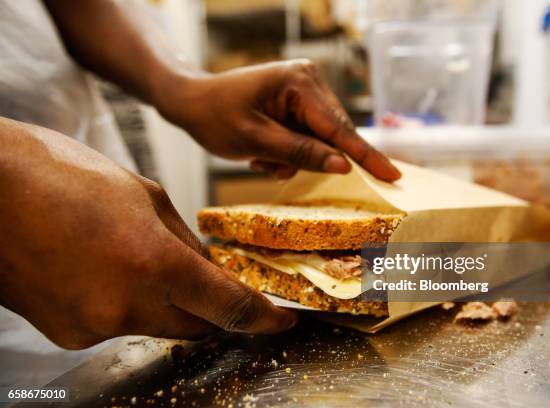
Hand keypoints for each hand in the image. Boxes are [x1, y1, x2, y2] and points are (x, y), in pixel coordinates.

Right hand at [0, 118, 295, 348]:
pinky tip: (105, 269)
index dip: (261, 319)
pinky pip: (118, 325)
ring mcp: (93, 326)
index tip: (280, 321)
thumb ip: (183, 242)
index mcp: (153, 263)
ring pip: (157, 326)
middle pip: (197, 326)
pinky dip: (126, 304)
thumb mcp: (142, 196)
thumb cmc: (60, 175)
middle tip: (206, 278)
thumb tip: (208, 270)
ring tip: (135, 258)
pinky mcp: (67, 334)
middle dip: (210, 306)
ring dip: (165, 303)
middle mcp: (125, 306)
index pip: (228, 307)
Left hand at [159, 59, 400, 180]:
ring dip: (292, 157)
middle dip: (305, 158)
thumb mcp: (256, 141)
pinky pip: (308, 137)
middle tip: (267, 161)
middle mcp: (309, 80)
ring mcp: (305, 89)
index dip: (366, 157)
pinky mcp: (299, 101)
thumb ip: (301, 153)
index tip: (393, 177)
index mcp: (300, 83)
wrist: (192, 101)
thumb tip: (343, 165)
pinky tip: (264, 149)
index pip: (339, 129)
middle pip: (331, 136)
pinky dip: (288, 151)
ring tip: (259, 155)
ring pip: (319, 141)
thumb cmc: (216, 117)